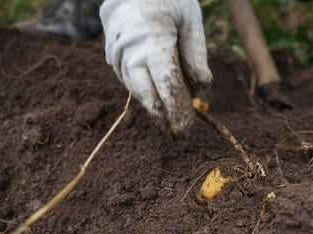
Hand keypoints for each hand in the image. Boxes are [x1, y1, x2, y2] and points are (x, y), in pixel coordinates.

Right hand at [100, 0, 211, 136]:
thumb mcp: (189, 18)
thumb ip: (196, 53)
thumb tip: (201, 87)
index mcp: (153, 41)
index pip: (167, 85)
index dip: (176, 110)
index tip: (186, 129)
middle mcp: (130, 51)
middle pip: (147, 95)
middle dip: (163, 118)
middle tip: (179, 136)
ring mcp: (116, 53)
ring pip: (136, 90)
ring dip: (153, 108)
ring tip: (169, 125)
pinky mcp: (111, 54)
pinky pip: (128, 80)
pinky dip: (143, 93)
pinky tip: (156, 103)